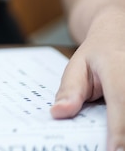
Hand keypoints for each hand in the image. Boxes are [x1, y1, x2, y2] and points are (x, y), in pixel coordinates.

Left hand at [51, 9, 124, 149]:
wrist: (117, 37)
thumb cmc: (95, 55)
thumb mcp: (76, 66)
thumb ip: (69, 90)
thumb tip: (58, 112)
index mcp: (117, 67)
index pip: (121, 101)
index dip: (119, 130)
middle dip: (123, 135)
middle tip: (112, 149)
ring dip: (123, 130)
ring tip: (114, 143)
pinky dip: (123, 126)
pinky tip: (117, 137)